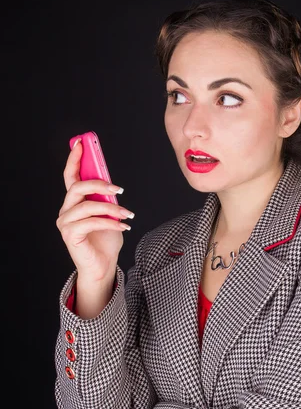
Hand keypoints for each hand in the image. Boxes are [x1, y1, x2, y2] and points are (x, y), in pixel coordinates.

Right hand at [56, 139, 133, 285]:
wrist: (103, 265)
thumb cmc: (105, 240)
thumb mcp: (110, 214)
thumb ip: (107, 198)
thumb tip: (112, 185)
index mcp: (74, 202)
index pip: (71, 176)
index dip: (75, 159)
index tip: (83, 143)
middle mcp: (66, 210)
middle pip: (77, 187)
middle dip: (100, 184)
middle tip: (119, 189)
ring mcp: (65, 223)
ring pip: (87, 206)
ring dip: (112, 208)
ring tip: (127, 214)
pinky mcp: (70, 235)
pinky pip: (91, 222)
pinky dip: (110, 222)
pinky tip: (123, 226)